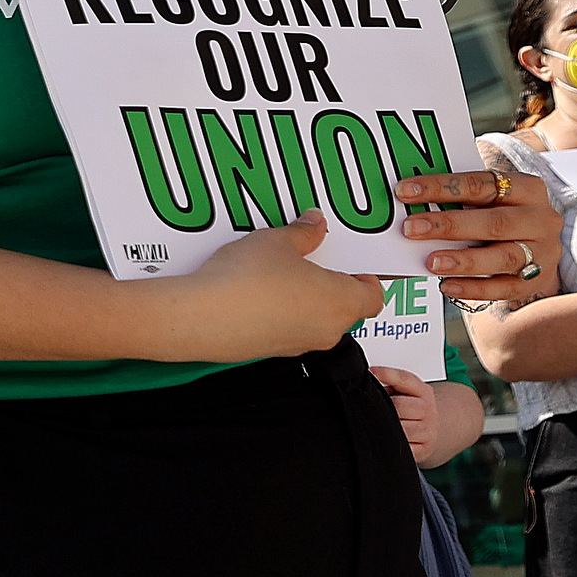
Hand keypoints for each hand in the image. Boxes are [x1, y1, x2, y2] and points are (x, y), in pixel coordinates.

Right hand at [157, 213, 385, 360]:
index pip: (373, 297)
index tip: (355, 267)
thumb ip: (303, 233)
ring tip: (278, 276)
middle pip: (345, 310)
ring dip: (305, 302)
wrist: (202, 317)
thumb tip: (314, 224)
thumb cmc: (246, 281)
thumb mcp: (277, 241)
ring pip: (316, 322)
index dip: (367, 280)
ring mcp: (299, 344)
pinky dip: (280, 315)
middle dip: (332, 287)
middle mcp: (328, 329)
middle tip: (312, 264)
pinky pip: (288, 331)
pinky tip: (256, 295)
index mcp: (342, 301)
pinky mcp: (271, 352)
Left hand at [370, 365, 442, 463]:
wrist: (431, 429)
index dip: (384, 374)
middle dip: (380, 407)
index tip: (368, 373)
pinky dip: (390, 444)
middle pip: (398, 406)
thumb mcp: (403, 391)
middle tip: (365, 408)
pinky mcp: (424, 449)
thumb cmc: (409, 407)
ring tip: (371, 425)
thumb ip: (387, 383)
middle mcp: (429, 410)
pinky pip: (403, 447)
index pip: (404, 379)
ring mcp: (429, 431)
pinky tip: (382, 439)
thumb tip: (365, 380)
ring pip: (401, 429)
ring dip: (383, 427)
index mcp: (423, 391)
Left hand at [397, 165, 561, 304]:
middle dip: (450, 225)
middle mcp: (540, 219)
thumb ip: (462, 197)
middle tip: (411, 229)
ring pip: (504, 257)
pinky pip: (505, 287)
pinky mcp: (536, 280)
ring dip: (465, 260)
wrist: (539, 247)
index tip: (405, 191)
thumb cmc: (503, 215)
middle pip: (495, 222)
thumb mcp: (492, 199)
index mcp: (527, 189)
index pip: (481, 184)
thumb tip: (411, 197)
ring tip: (431, 263)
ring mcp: (542, 252)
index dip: (442, 187)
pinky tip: (447, 285)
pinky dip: (474, 288)